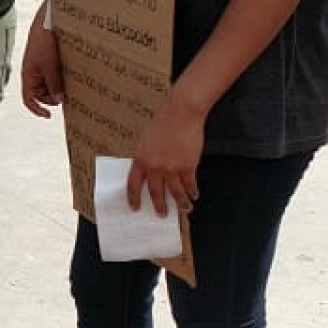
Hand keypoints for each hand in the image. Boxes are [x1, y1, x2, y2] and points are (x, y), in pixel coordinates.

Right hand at [20, 6, 63, 117]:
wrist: (48, 19)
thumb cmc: (43, 39)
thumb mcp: (49, 65)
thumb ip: (53, 83)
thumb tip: (58, 99)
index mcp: (28, 75)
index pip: (29, 99)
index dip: (37, 109)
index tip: (49, 115)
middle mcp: (34, 72)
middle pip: (41, 94)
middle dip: (53, 96)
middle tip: (67, 95)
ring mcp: (42, 66)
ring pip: (49, 84)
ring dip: (59, 86)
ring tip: (70, 83)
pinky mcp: (50, 59)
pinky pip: (55, 74)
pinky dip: (62, 77)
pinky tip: (70, 74)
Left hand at [127, 94, 205, 216]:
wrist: (181, 113)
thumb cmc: (162, 123)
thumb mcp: (145, 140)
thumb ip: (145, 157)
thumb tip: (147, 173)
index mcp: (140, 160)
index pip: (133, 185)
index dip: (134, 198)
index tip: (135, 208)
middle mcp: (154, 167)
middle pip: (156, 193)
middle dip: (159, 206)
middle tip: (162, 214)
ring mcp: (171, 168)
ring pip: (176, 193)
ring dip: (181, 203)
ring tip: (185, 209)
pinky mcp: (188, 166)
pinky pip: (190, 184)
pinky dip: (192, 191)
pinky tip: (194, 195)